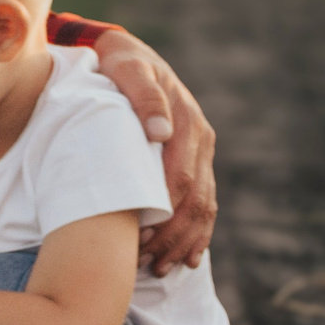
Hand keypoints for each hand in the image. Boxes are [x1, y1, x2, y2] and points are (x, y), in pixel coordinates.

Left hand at [92, 30, 216, 274]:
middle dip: (171, 236)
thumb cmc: (119, 65)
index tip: (139, 239)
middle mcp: (201, 139)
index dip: (163, 212)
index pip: (180, 178)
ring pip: (202, 207)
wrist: (128, 56)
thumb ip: (143, 95)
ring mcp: (201, 152)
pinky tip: (186, 259)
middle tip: (145, 264)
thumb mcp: (127, 69)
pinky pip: (204, 203)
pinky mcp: (196, 161)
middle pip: (193, 200)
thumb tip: (160, 131)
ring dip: (184, 241)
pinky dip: (197, 234)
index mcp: (187, 121)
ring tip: (160, 269)